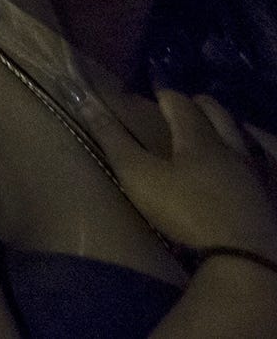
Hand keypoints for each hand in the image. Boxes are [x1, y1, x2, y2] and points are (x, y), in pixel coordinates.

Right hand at [90, 90, 276, 256]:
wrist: (243, 253)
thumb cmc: (185, 209)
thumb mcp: (139, 176)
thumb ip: (114, 141)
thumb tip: (88, 102)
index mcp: (197, 137)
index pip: (181, 103)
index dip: (166, 96)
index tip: (155, 94)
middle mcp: (229, 146)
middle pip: (217, 113)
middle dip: (200, 105)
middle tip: (186, 106)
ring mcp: (252, 171)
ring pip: (241, 136)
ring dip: (226, 126)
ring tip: (214, 131)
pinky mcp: (265, 194)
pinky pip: (261, 163)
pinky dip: (250, 154)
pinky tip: (244, 166)